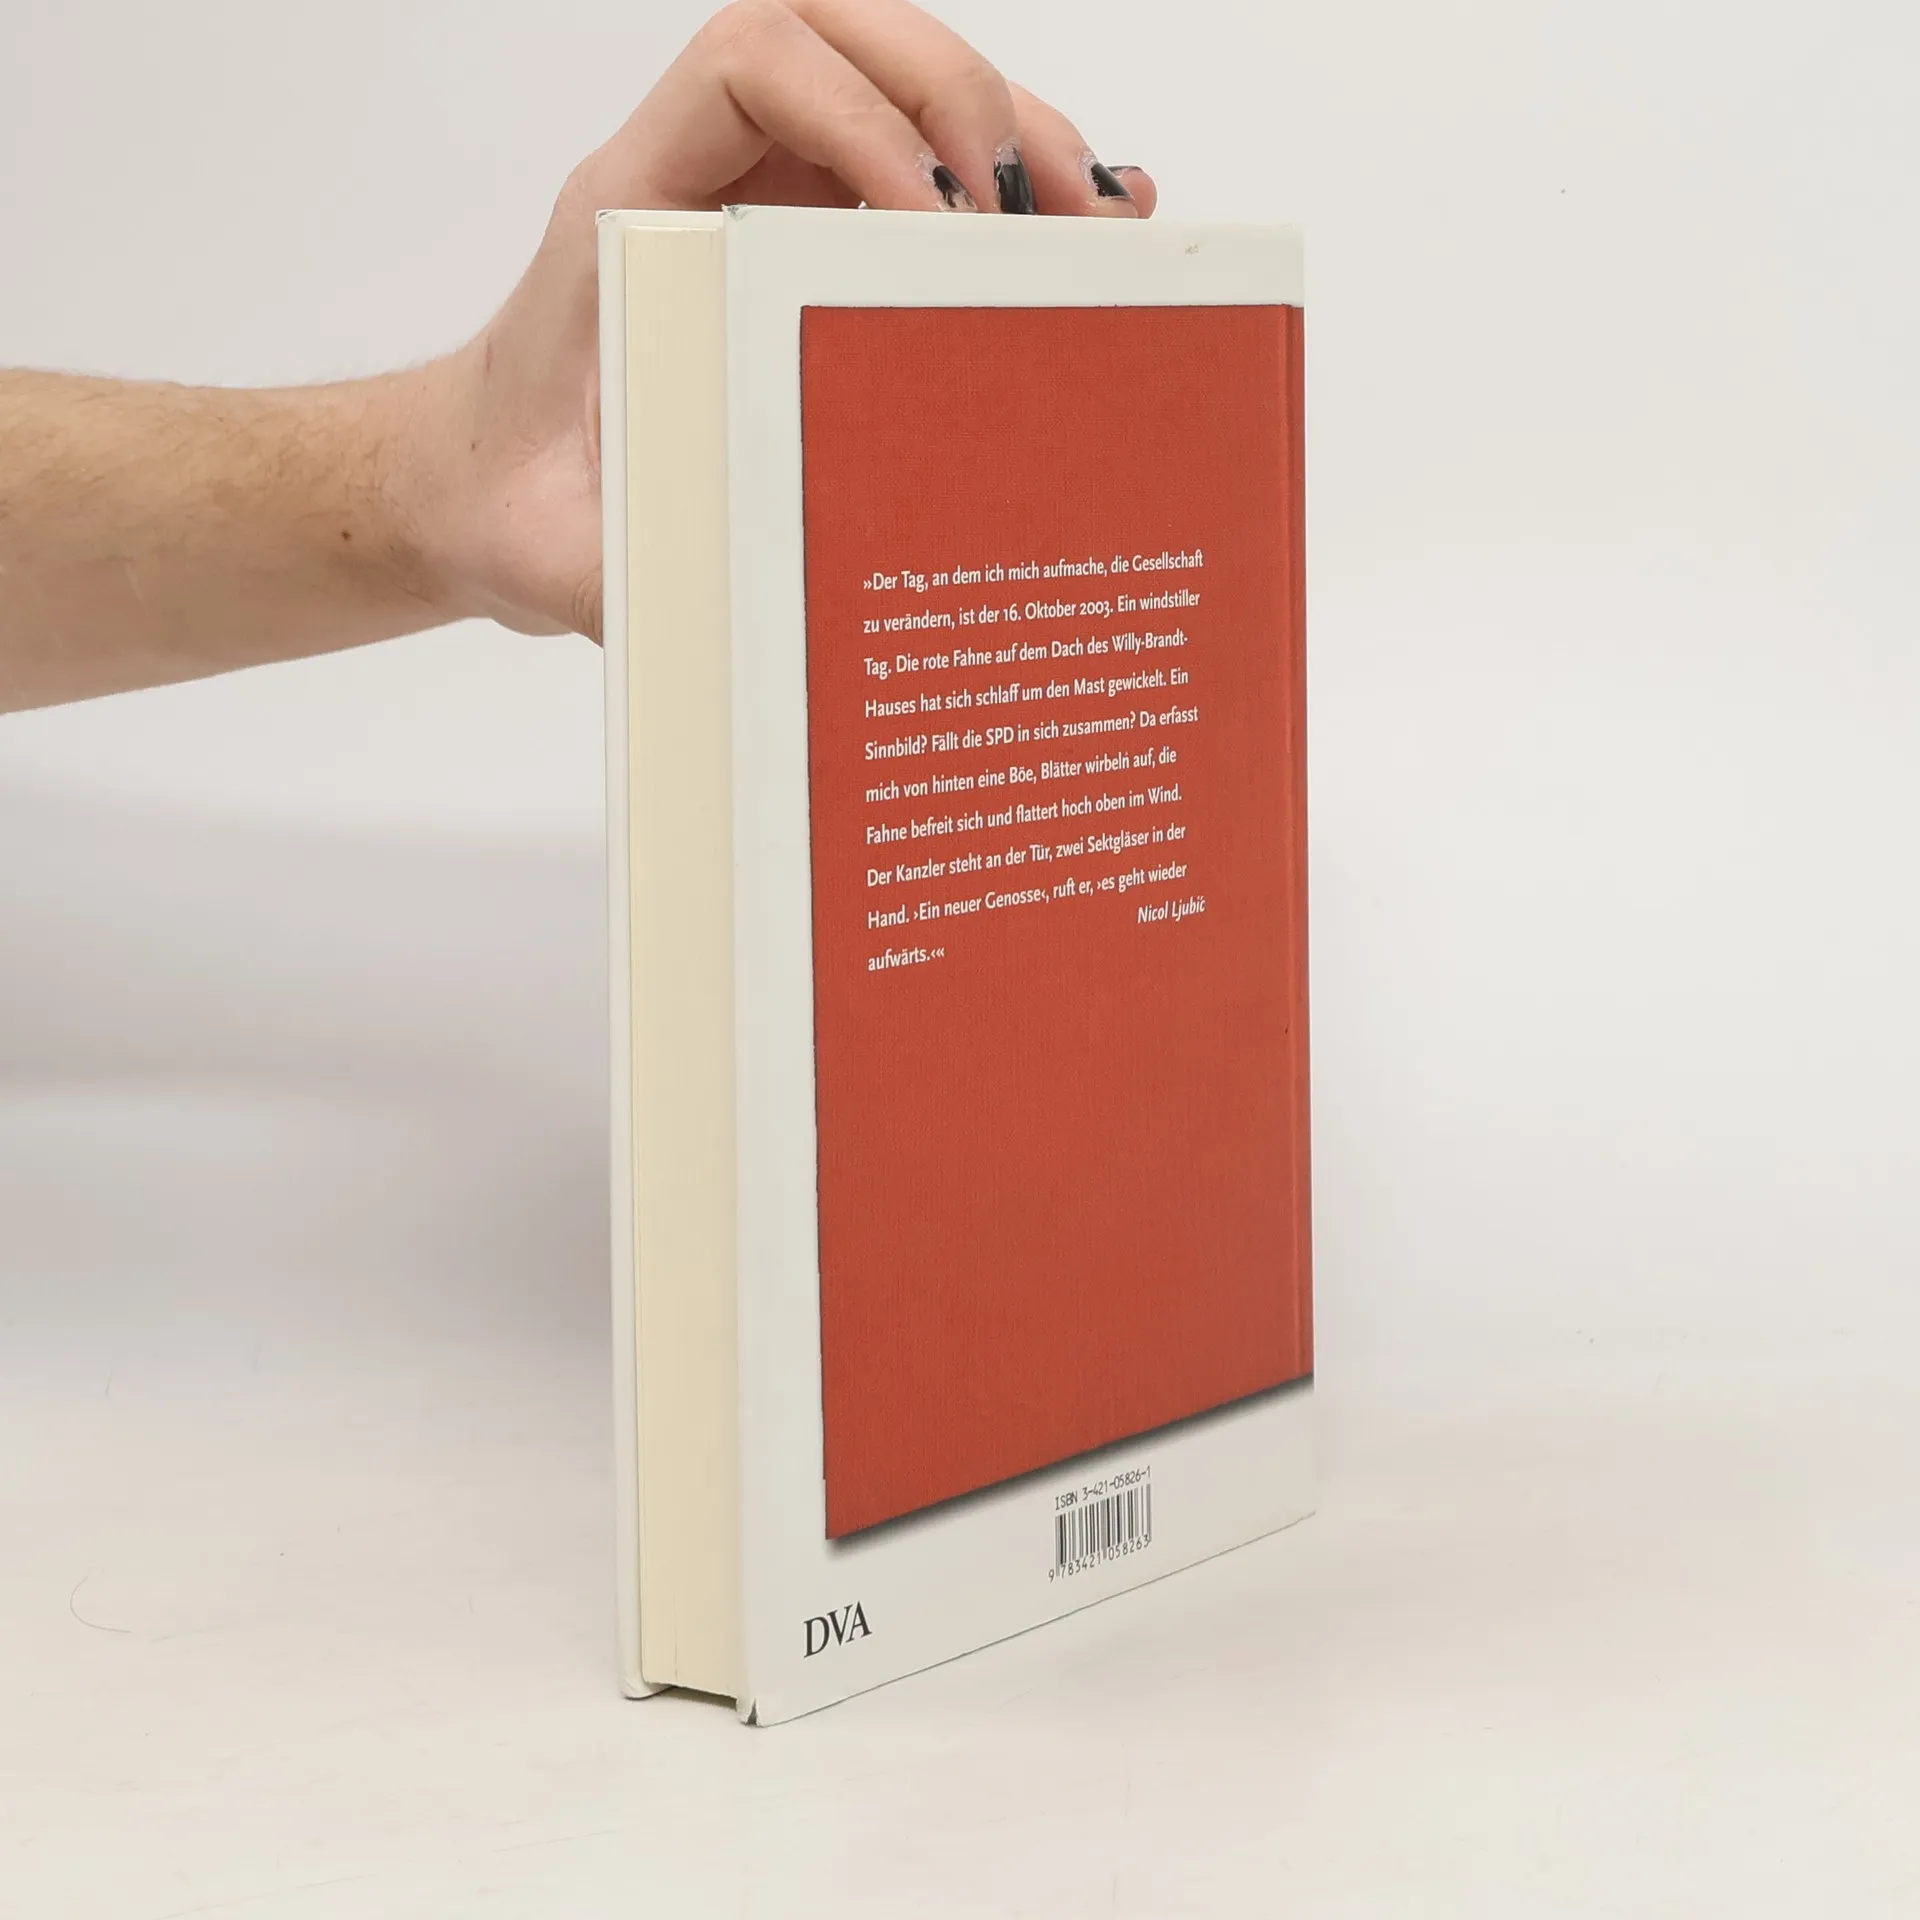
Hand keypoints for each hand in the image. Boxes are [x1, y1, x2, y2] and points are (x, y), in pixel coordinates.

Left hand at [407, 0, 1155, 644]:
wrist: (490, 487)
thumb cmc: (518, 498)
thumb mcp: (559, 550)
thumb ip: (624, 575)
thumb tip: (736, 613)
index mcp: (630, 209)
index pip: (750, 68)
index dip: (857, 113)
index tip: (930, 223)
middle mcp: (704, 178)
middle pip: (846, 37)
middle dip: (961, 99)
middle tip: (1041, 216)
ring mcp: (764, 200)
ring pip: (896, 84)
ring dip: (1007, 130)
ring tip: (1094, 221)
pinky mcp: (809, 243)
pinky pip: (914, 167)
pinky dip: (1003, 183)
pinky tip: (1078, 232)